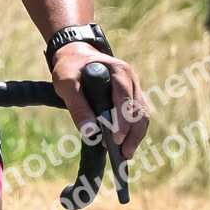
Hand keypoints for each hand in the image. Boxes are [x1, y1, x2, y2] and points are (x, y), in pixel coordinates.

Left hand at [50, 44, 149, 160]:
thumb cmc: (71, 67)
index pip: (125, 99)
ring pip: (142, 115)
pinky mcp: (131, 97)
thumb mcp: (66, 83)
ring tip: (126, 154)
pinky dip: (134, 131)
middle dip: (133, 134)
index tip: (116, 140)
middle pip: (139, 110)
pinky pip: (138, 116)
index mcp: (119, 71)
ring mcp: (133, 88)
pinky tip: (127, 145)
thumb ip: (77, 106)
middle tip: (124, 154)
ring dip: (137, 135)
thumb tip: (90, 132)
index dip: (122, 121)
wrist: (76, 56)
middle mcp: (131, 79)